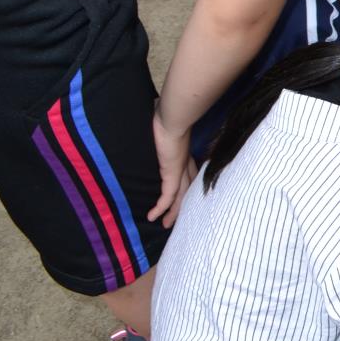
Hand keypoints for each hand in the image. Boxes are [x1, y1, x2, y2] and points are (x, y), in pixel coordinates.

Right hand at [148, 106, 197, 226]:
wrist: (175, 116)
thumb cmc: (168, 115)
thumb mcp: (164, 125)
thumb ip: (159, 128)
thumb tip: (151, 120)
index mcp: (184, 153)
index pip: (188, 173)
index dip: (186, 185)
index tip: (182, 194)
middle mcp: (185, 163)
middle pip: (187, 189)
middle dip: (182, 204)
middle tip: (176, 217)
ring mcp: (179, 169)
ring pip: (180, 196)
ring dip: (172, 212)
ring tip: (164, 224)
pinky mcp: (172, 173)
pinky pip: (168, 195)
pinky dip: (161, 207)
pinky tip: (153, 217)